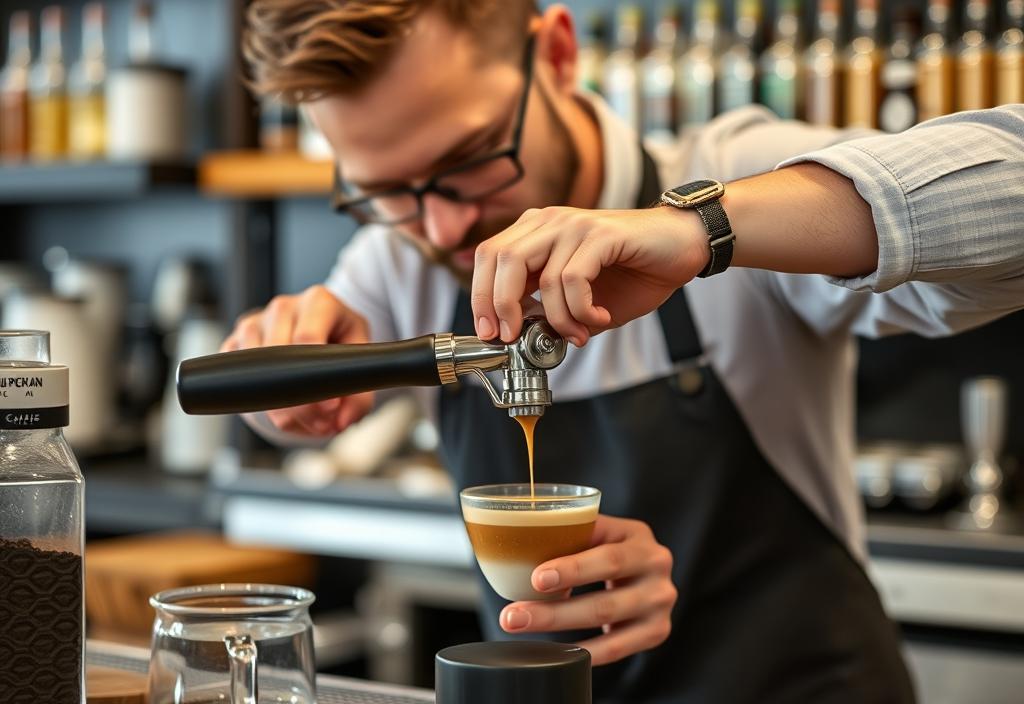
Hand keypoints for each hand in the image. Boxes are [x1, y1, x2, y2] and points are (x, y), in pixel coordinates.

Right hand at [221, 285, 373, 434]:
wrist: (318, 328)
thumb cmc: (341, 340)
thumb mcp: (360, 359)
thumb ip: (360, 394)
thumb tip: (342, 423)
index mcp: (318, 301)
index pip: (308, 337)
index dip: (316, 377)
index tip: (331, 406)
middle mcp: (283, 307)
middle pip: (280, 358)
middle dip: (301, 402)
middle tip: (323, 424)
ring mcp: (254, 323)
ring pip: (256, 372)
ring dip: (282, 409)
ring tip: (310, 423)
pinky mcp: (235, 342)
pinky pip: (239, 380)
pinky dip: (263, 406)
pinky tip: (288, 415)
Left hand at [471, 206, 707, 345]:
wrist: (684, 246)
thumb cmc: (635, 271)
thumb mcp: (581, 300)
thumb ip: (549, 312)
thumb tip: (523, 335)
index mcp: (537, 231)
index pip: (488, 256)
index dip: (479, 296)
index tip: (490, 332)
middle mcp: (550, 221)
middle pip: (500, 259)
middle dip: (500, 306)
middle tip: (514, 337)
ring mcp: (574, 224)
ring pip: (537, 275)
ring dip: (555, 318)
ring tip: (578, 333)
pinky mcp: (600, 234)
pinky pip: (572, 279)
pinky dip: (580, 310)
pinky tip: (598, 317)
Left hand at [498, 515, 676, 665]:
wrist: (645, 571)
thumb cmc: (609, 547)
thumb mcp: (599, 532)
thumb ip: (570, 534)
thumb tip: (516, 542)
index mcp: (639, 536)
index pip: (608, 557)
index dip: (573, 570)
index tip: (536, 579)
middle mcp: (656, 568)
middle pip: (605, 599)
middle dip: (554, 611)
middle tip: (514, 615)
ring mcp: (660, 603)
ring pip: (606, 622)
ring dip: (560, 628)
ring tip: (523, 626)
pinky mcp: (658, 630)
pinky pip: (617, 648)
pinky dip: (586, 652)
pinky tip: (558, 652)